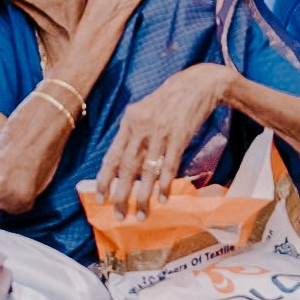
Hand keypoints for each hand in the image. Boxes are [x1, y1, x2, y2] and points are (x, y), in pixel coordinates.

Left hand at [95, 63, 232, 215]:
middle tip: (120, 215)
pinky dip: (165, 185)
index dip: (105, 180)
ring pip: (147, 171)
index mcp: (129, 122)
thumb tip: (119, 162)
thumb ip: (131, 133)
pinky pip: (169, 166)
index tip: (101, 200)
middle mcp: (142, 128)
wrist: (198, 83)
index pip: (112, 156)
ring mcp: (161, 132)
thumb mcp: (144, 110)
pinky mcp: (180, 136)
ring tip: (141, 214)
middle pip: (128, 168)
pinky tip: (163, 199)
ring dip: (143, 196)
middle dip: (122, 195)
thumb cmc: (169, 100)